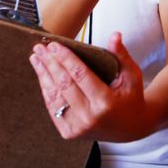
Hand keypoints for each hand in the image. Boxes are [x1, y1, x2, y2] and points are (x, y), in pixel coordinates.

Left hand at [30, 33, 152, 142]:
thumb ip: (121, 55)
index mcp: (105, 102)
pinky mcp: (69, 132)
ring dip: (43, 75)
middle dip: (50, 63)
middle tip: (40, 47)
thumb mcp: (132, 75)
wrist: (130, 129)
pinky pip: (53, 108)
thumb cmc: (131, 98)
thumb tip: (115, 35)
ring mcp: (77, 127)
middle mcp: (89, 117)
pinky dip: (46, 90)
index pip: (80, 75)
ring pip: (54, 96)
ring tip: (36, 58)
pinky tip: (42, 76)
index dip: (65, 58)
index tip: (54, 44)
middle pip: (64, 84)